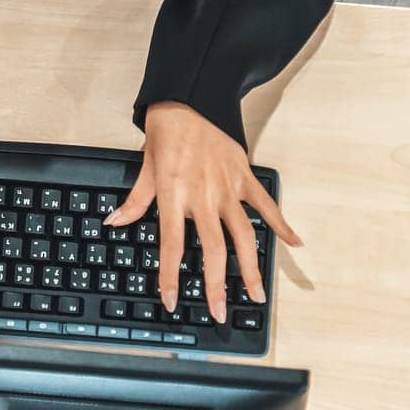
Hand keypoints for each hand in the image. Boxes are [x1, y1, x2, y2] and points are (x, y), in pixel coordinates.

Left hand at [106, 101, 301, 322]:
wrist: (190, 98)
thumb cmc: (165, 132)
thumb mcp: (145, 166)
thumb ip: (135, 200)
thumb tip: (115, 222)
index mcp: (175, 194)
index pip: (172, 245)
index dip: (170, 276)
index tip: (171, 300)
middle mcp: (204, 195)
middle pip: (213, 249)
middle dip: (217, 285)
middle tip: (219, 311)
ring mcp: (228, 187)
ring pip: (244, 235)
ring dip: (252, 267)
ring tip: (257, 294)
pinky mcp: (245, 177)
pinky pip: (266, 205)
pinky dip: (282, 224)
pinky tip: (294, 244)